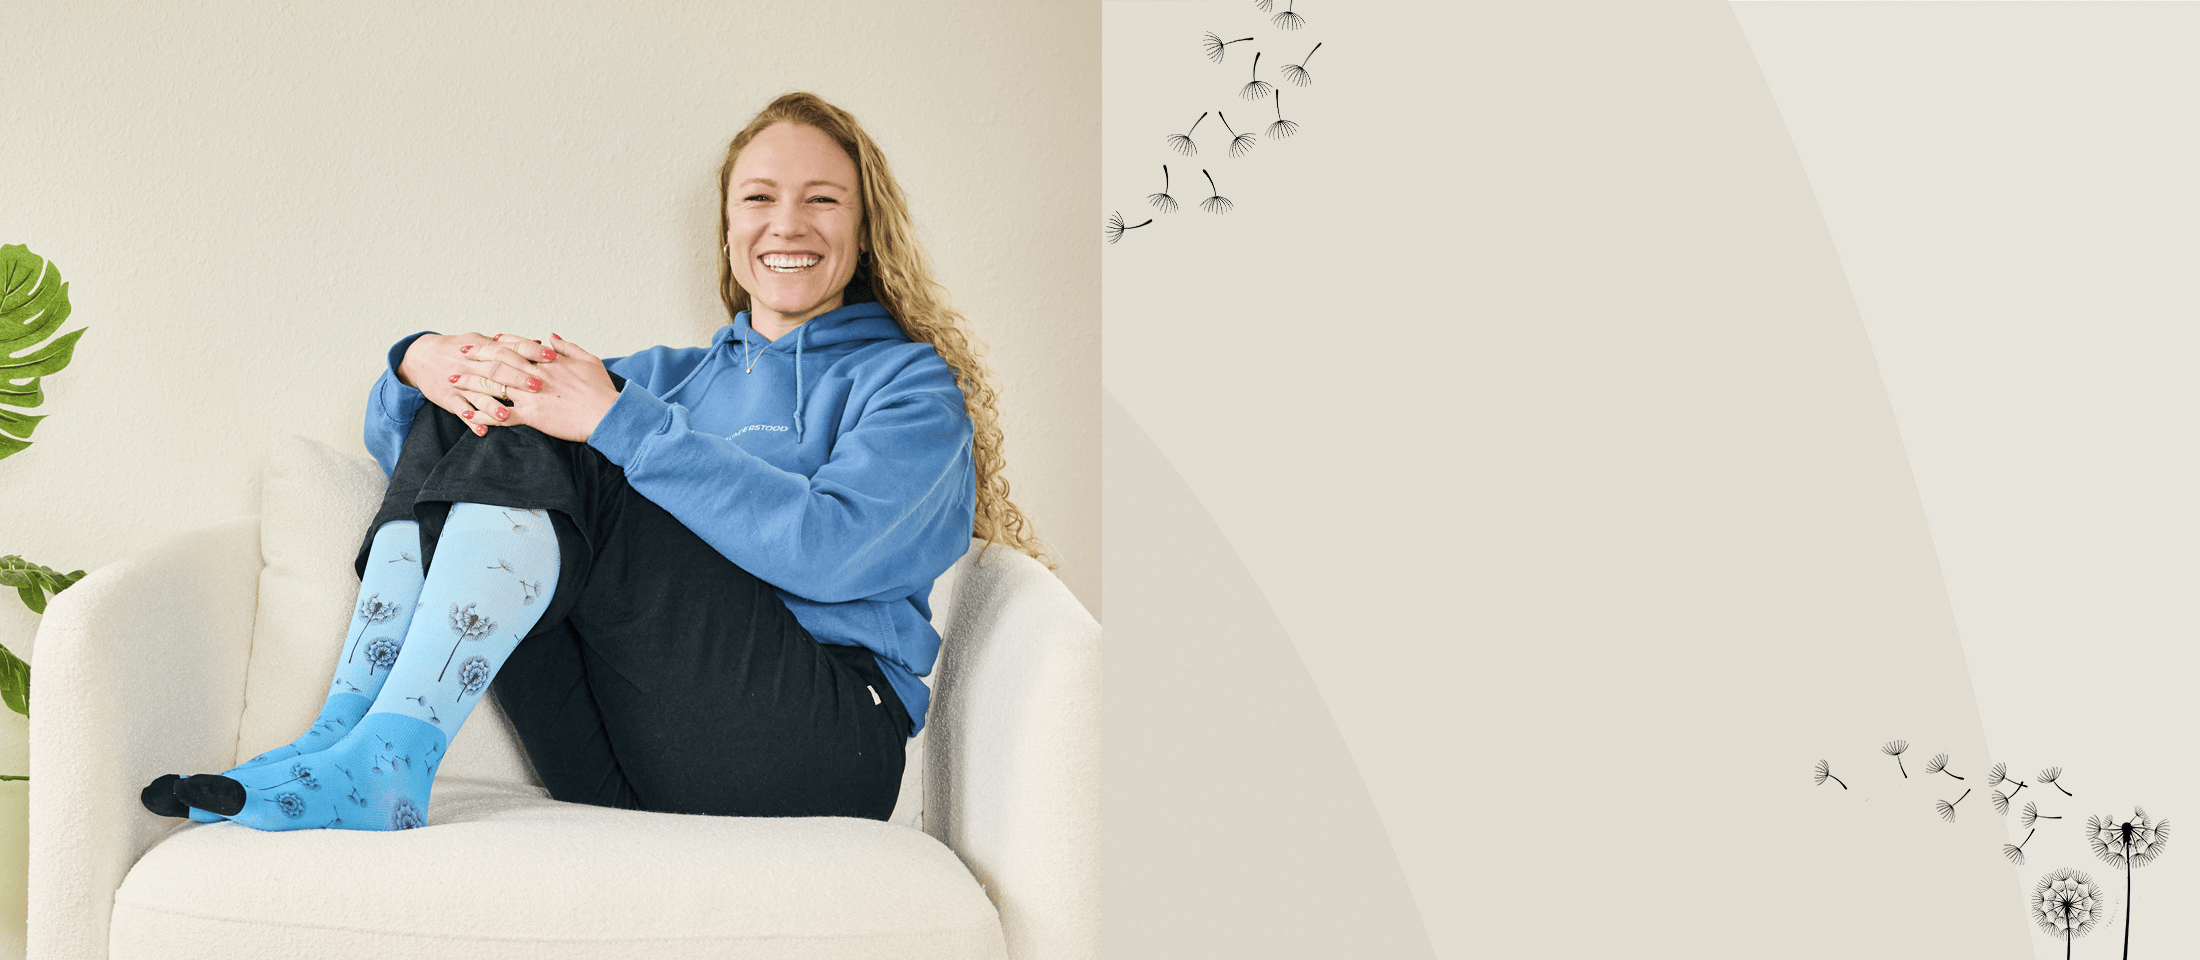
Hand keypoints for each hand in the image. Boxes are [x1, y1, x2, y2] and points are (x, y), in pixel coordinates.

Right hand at [399, 332, 531, 432]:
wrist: (420, 356)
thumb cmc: (457, 349)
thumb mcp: (481, 341)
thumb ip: (510, 345)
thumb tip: (539, 342)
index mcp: (484, 349)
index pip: (510, 348)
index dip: (531, 351)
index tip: (552, 356)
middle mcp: (472, 365)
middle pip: (497, 371)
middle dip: (517, 379)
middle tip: (538, 386)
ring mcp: (460, 383)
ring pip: (477, 394)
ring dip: (492, 405)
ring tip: (507, 415)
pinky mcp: (448, 398)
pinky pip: (460, 410)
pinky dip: (472, 420)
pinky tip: (483, 430)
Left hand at [469, 334, 619, 441]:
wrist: (607, 414)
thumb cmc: (601, 389)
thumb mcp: (588, 360)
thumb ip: (567, 346)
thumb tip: (550, 335)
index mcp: (548, 360)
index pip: (517, 345)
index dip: (499, 342)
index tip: (485, 341)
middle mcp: (535, 374)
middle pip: (498, 361)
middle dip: (477, 356)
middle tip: (460, 354)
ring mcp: (530, 394)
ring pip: (493, 385)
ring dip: (471, 382)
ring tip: (453, 381)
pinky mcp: (531, 415)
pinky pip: (501, 414)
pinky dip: (482, 413)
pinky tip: (468, 413)